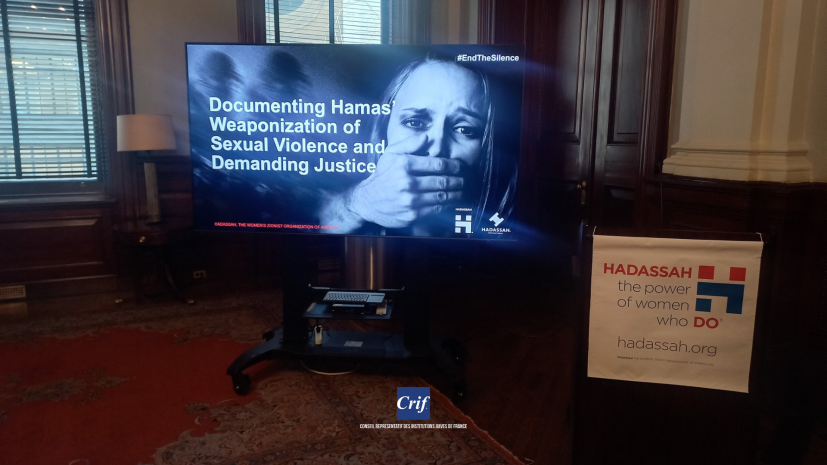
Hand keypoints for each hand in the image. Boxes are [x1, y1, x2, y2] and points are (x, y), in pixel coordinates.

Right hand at [346, 135, 463, 228]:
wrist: (367, 201)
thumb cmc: (382, 175)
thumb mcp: (391, 154)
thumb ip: (409, 143)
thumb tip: (428, 137)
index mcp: (404, 164)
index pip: (438, 164)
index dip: (453, 165)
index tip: (459, 166)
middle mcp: (407, 182)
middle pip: (443, 180)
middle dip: (458, 180)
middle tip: (463, 179)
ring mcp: (410, 200)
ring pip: (442, 195)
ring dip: (456, 193)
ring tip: (460, 190)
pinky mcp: (412, 215)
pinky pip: (436, 209)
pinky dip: (447, 205)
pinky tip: (451, 201)